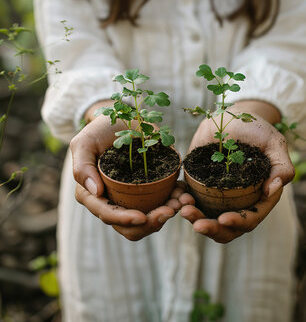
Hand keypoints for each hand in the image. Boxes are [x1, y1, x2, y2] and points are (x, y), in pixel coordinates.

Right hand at [70, 113, 194, 239]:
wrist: (120, 120)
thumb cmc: (99, 131)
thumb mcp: (85, 143)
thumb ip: (83, 167)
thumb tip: (96, 193)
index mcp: (93, 195)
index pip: (107, 214)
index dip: (124, 219)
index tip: (142, 217)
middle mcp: (112, 202)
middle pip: (130, 226)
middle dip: (151, 222)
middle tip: (171, 210)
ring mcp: (131, 199)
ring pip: (149, 220)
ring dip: (166, 214)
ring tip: (181, 200)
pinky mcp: (148, 191)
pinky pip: (161, 205)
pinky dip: (174, 202)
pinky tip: (183, 193)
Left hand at [181, 101, 294, 242]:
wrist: (232, 116)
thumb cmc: (257, 129)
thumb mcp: (274, 143)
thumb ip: (281, 166)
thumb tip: (272, 190)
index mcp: (258, 196)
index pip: (250, 218)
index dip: (239, 222)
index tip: (223, 219)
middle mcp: (237, 200)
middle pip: (225, 226)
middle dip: (211, 228)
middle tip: (195, 222)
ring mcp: (217, 193)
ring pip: (206, 217)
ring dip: (194, 217)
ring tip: (183, 208)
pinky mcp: (199, 183)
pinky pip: (190, 198)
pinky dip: (183, 201)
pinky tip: (178, 196)